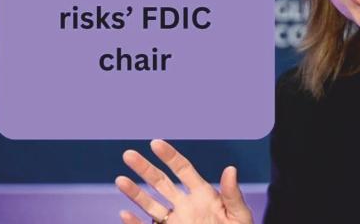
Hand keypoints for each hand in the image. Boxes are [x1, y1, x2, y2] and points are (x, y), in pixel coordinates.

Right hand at [115, 139, 253, 223]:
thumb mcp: (239, 215)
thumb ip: (232, 195)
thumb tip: (230, 169)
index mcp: (203, 195)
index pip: (183, 170)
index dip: (169, 156)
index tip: (155, 143)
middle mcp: (186, 206)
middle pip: (161, 183)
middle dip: (145, 169)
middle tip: (128, 154)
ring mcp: (176, 222)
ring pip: (151, 205)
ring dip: (135, 193)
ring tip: (120, 180)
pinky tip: (124, 214)